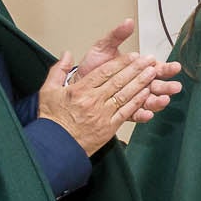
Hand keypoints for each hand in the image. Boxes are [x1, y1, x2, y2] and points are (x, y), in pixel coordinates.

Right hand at [38, 48, 159, 155]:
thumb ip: (59, 70)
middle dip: (136, 69)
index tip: (133, 56)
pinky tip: (147, 94)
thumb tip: (67, 54)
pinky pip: (126, 112)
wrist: (55, 146)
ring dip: (141, 83)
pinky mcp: (109, 127)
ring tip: (153, 73)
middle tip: (149, 60)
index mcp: (80, 90)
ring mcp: (103, 114)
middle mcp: (93, 101)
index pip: (105, 72)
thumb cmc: (52, 119)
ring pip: (125, 95)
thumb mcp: (48, 90)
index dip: (121, 62)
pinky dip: (137, 102)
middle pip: (119, 81)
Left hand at [77, 17, 184, 125]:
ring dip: (158, 101)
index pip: (157, 68)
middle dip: (167, 87)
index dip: (167, 68)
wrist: (77, 84)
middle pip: (158, 86)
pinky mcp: (124, 111)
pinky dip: (142, 115)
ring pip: (150, 101)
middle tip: (174, 87)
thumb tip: (128, 22)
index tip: (175, 67)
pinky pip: (136, 114)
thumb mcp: (104, 47)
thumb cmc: (92, 67)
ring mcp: (133, 98)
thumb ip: (117, 35)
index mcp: (137, 69)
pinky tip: (147, 113)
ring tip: (162, 100)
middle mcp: (138, 84)